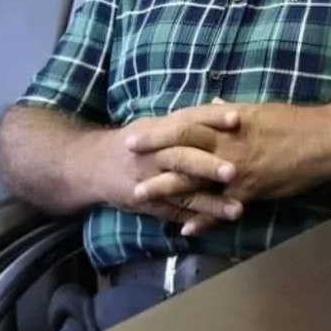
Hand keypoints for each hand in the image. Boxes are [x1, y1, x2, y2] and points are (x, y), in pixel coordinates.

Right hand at [88, 107, 243, 224]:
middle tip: (235, 171)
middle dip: (208, 165)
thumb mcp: (157, 123)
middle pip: (182, 157)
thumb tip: (223, 105)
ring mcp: (149, 181)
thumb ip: (189, 118)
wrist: (93, 164)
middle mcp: (153, 154)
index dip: (212, 119)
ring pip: (181, 191)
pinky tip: (216, 226)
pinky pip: (173, 213)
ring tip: (237, 210)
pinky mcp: (147, 203)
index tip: (238, 119)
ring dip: (209, 203)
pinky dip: (194, 220)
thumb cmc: (135, 140)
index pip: (188, 120)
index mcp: (159, 130)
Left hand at [129, 102, 330, 233]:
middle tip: (124, 163)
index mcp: (226, 122)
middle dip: (151, 157)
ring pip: (193, 180)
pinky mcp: (249, 191)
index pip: (184, 124)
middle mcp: (225, 144)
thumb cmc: (290, 121)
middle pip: (180, 150)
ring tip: (140, 197)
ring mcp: (235, 169)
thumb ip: (230, 112)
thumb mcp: (257, 110)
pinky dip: (204, 220)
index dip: (157, 131)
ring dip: (166, 189)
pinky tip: (185, 230)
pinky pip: (221, 209)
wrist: (319, 141)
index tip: (134, 136)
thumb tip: (211, 106)